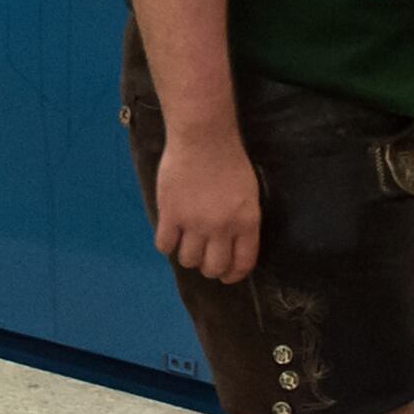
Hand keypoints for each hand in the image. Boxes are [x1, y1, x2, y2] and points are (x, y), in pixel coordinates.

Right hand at [154, 130, 264, 286]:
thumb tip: (233, 244)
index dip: (233, 275)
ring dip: (188, 256)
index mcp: (246, 222)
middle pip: (213, 267)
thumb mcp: (249, 194)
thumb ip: (243, 221)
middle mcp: (221, 228)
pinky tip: (169, 233)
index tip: (227, 275)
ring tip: (186, 244)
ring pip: (188, 260)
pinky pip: (165, 245)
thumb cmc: (230, 161)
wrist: (204, 138)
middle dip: (210, 268)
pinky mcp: (170, 215)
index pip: (242, 263)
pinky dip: (167, 244)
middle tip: (204, 260)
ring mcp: (194, 223)